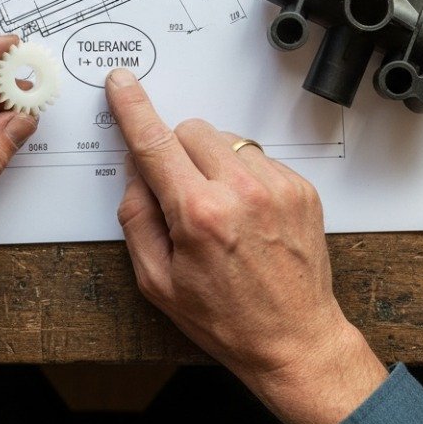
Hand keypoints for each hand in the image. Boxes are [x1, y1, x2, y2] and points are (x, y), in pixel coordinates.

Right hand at [105, 69, 386, 423]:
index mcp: (199, 214)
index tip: (122, 83)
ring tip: (219, 210)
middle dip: (175, 152)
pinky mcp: (300, 188)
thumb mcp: (156, 281)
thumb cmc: (226, 319)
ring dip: (211, 162)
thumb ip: (136, 217)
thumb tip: (136, 172)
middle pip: (190, 131)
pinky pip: (256, 156)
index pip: (155, 143)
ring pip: (225, 139)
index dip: (133, 108)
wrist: (295, 340)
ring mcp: (277, 187)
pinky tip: (246, 214)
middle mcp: (241, 192)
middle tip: (179, 193)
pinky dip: (243, 175)